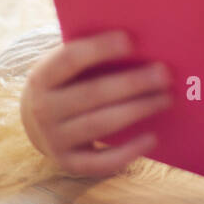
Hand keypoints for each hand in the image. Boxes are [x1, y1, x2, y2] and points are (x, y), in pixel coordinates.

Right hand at [20, 29, 173, 177]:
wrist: (37, 123)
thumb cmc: (67, 83)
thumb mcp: (65, 67)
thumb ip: (90, 55)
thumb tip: (140, 42)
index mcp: (42, 77)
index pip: (70, 59)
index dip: (99, 49)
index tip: (130, 40)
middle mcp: (43, 110)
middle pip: (92, 94)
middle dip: (132, 83)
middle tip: (165, 74)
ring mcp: (54, 140)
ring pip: (100, 124)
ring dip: (137, 110)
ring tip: (166, 98)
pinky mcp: (69, 163)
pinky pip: (101, 162)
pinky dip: (128, 152)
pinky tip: (152, 138)